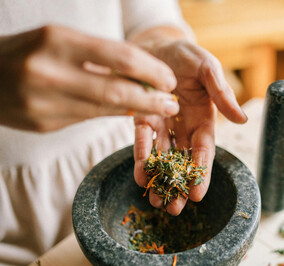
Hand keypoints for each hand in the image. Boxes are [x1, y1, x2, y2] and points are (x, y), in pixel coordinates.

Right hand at [0, 25, 178, 131]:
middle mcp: (49, 71)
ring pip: (104, 109)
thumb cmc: (28, 51)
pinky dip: (111, 114)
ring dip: (136, 110)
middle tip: (172, 103)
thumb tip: (142, 76)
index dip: (152, 70)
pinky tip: (127, 111)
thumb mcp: (59, 40)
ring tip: (158, 109)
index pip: (121, 57)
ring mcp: (43, 101)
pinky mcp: (43, 123)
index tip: (170, 79)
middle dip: (151, 99)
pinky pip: (88, 119)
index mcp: (56, 40)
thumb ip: (98, 58)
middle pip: (117, 90)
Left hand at [133, 39, 246, 214]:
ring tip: (155, 201)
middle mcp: (183, 126)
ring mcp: (162, 124)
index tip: (197, 195)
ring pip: (162, 157)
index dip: (202, 172)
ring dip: (158, 179)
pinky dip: (140, 156)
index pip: (204, 150)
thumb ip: (222, 93)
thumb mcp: (208, 68)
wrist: (157, 44)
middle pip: (183, 161)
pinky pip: (142, 140)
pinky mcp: (142, 118)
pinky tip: (139, 175)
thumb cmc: (187, 54)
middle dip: (179, 185)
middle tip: (174, 209)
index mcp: (204, 118)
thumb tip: (242, 119)